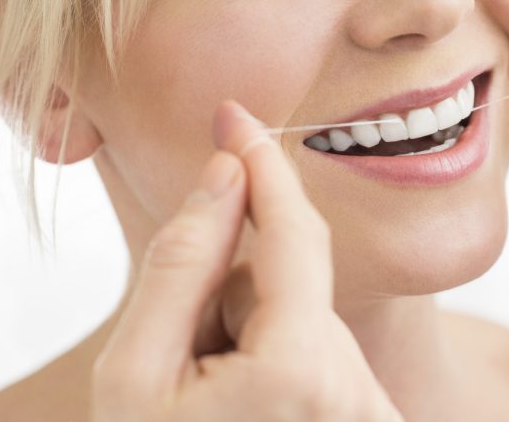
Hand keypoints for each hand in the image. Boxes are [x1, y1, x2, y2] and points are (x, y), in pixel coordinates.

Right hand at [90, 100, 403, 421]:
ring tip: (211, 404)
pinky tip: (249, 416)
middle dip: (234, 300)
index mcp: (301, 373)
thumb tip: (226, 173)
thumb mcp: (134, 372)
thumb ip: (182, 263)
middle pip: (293, 285)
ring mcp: (373, 418)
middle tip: (185, 370)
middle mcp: (358, 396)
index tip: (234, 116)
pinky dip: (284, 369)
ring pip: (306, 319)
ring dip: (254, 340)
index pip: (294, 233)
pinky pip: (325, 358)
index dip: (262, 166)